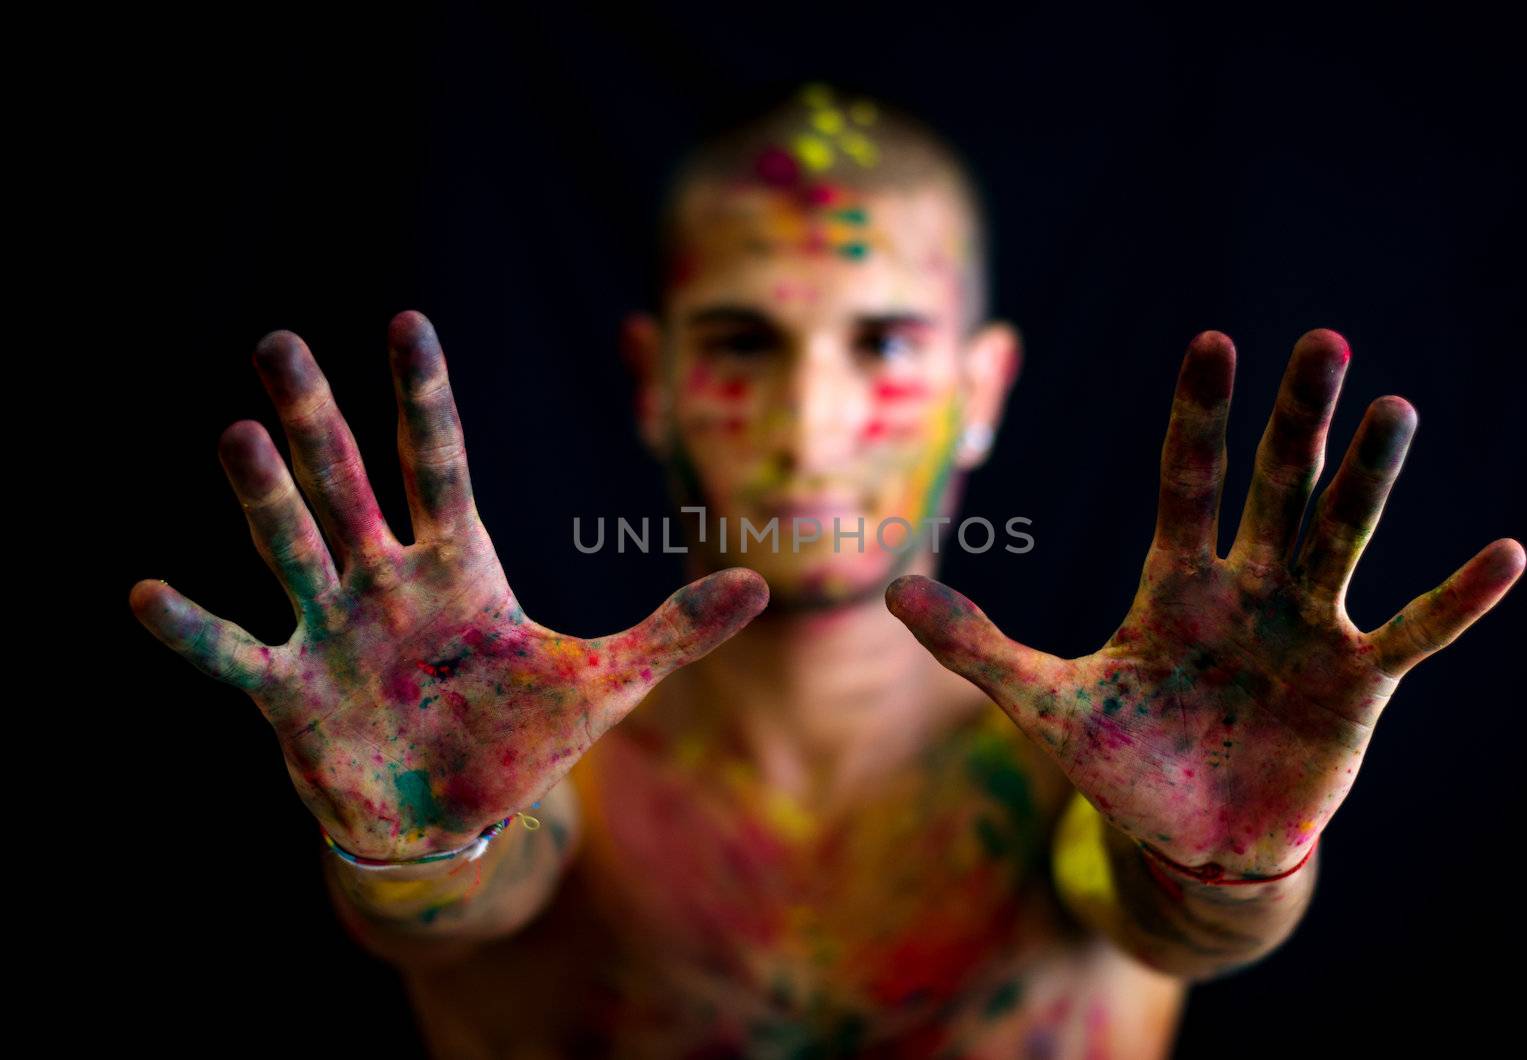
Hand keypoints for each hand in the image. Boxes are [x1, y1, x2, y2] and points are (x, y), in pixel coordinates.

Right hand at [130, 311, 767, 859]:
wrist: (457, 814)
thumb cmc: (523, 734)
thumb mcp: (609, 682)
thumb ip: (675, 631)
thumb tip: (763, 587)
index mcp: (458, 565)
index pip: (437, 462)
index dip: (422, 398)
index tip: (406, 322)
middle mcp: (385, 580)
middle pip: (348, 484)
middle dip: (316, 419)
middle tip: (278, 344)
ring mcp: (333, 630)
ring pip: (293, 547)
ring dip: (263, 498)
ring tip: (234, 434)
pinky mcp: (291, 691)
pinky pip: (234, 652)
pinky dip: (193, 630)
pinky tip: (143, 591)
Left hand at [887, 329, 1524, 877]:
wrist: (1189, 842)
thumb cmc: (1122, 764)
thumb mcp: (1043, 704)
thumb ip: (977, 646)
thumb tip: (891, 590)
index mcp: (1175, 583)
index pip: (1188, 481)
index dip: (1199, 418)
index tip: (1212, 343)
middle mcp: (1248, 588)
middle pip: (1277, 489)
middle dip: (1296, 421)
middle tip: (1321, 343)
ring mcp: (1306, 629)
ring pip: (1343, 538)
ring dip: (1370, 479)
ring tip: (1396, 409)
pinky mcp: (1355, 685)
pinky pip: (1411, 634)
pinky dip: (1454, 601)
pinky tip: (1505, 554)